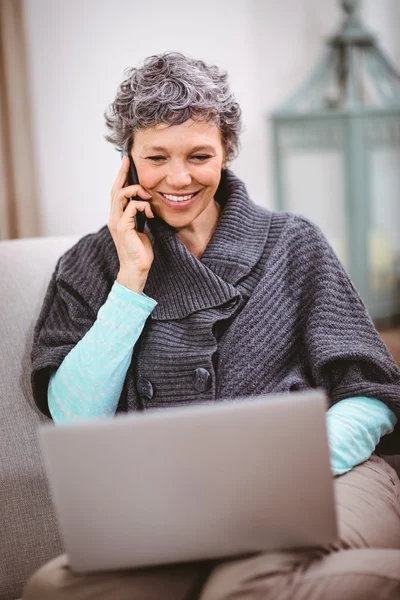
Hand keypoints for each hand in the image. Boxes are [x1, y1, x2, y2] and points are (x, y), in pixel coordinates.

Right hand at [108, 155, 154, 292]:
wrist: (137, 269)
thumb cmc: (140, 251)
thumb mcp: (141, 228)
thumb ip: (139, 215)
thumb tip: (145, 203)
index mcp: (117, 217)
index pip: (117, 192)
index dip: (121, 177)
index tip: (127, 164)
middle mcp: (113, 217)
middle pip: (115, 189)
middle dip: (123, 173)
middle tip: (129, 160)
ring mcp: (116, 222)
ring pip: (121, 195)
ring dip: (136, 190)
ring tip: (148, 194)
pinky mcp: (123, 227)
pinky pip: (131, 207)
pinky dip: (142, 205)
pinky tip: (150, 211)